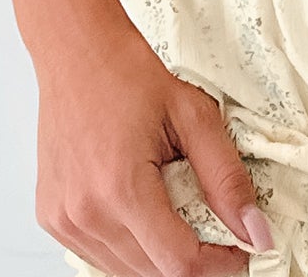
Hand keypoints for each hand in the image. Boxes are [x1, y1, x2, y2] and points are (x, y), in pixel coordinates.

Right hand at [32, 12, 271, 275]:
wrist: (78, 52)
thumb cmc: (128, 75)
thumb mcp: (194, 117)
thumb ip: (227, 179)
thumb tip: (255, 231)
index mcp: (122, 188)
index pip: (179, 264)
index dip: (220, 264)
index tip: (241, 248)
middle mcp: (86, 213)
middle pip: (155, 273)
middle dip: (193, 258)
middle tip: (213, 223)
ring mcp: (64, 220)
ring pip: (127, 271)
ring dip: (160, 254)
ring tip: (172, 204)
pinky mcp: (52, 219)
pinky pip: (101, 257)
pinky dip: (129, 246)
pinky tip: (141, 208)